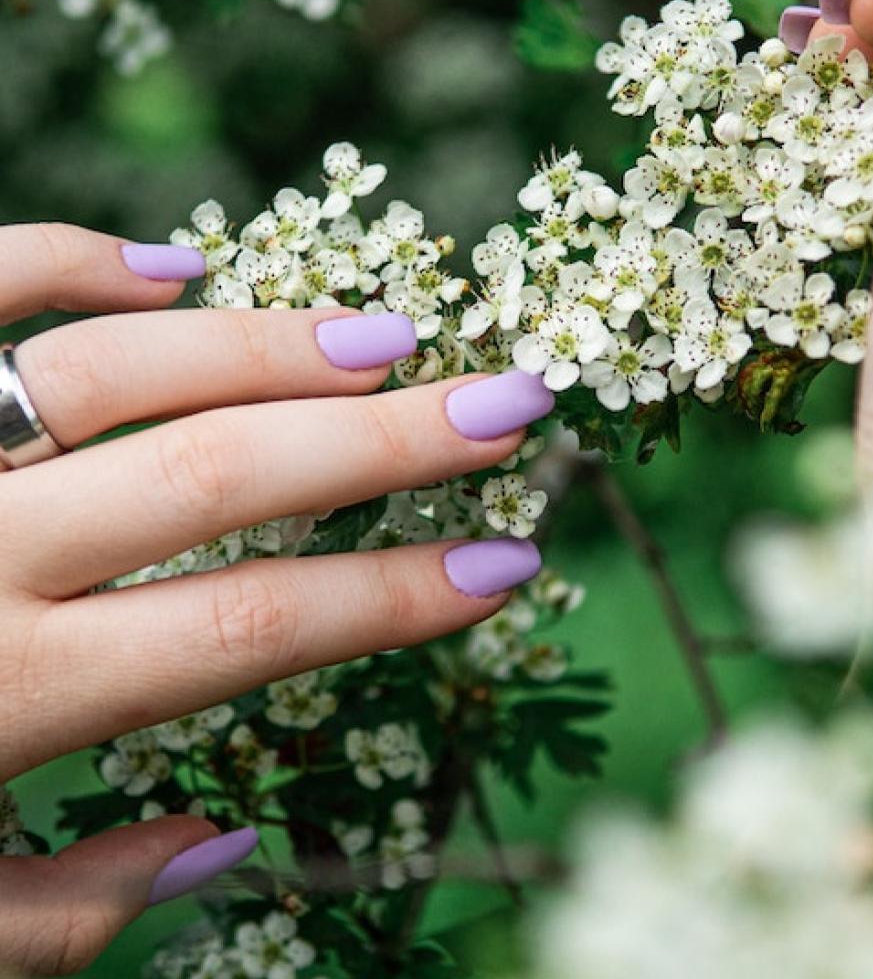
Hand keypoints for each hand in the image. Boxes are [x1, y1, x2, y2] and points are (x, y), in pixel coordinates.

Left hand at [0, 224, 553, 974]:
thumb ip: (58, 916)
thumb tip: (223, 848)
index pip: (258, 623)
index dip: (401, 597)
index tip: (510, 565)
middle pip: (229, 472)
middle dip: (391, 440)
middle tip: (510, 401)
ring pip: (123, 366)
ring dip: (270, 343)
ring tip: (389, 334)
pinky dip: (70, 262)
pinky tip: (172, 269)